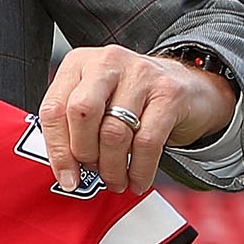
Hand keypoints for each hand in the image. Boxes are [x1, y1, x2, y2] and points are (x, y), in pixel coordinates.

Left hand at [37, 45, 237, 195]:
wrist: (189, 85)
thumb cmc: (131, 96)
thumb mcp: (96, 99)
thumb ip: (73, 124)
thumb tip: (64, 169)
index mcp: (78, 63)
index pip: (54, 108)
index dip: (57, 148)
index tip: (65, 176)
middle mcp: (107, 63)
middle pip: (81, 113)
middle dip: (84, 153)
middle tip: (92, 172)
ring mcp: (140, 75)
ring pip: (114, 132)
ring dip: (112, 168)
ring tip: (115, 180)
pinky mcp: (169, 94)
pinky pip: (147, 142)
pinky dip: (139, 169)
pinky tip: (137, 179)